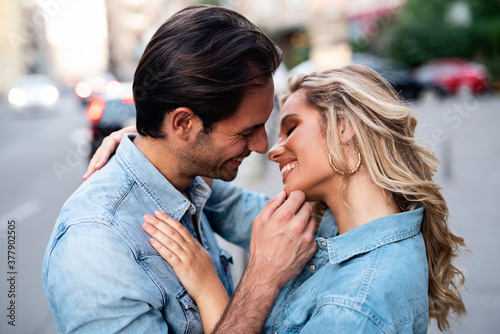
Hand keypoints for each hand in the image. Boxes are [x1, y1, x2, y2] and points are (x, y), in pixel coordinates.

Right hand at [82, 125, 136, 179]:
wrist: (140, 133)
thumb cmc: (139, 134)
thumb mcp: (136, 133)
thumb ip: (126, 135)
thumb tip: (116, 137)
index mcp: (115, 137)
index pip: (106, 148)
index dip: (102, 158)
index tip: (97, 168)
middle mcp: (109, 141)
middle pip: (99, 154)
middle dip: (92, 166)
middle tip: (86, 178)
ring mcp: (107, 146)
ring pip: (97, 157)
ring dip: (91, 168)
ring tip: (86, 179)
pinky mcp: (108, 152)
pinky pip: (99, 159)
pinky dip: (95, 167)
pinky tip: (92, 175)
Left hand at [143, 211, 227, 302]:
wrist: (210, 290)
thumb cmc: (205, 275)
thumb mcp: (201, 257)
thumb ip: (192, 248)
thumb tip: (183, 240)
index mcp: (195, 245)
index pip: (180, 228)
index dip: (168, 219)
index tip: (157, 212)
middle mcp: (191, 249)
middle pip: (173, 232)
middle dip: (159, 223)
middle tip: (147, 216)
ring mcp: (187, 258)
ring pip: (170, 241)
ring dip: (157, 232)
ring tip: (146, 225)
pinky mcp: (183, 268)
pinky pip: (170, 255)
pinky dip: (160, 247)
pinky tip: (152, 241)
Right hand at [209, 191, 316, 333]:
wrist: (266, 273)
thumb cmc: (260, 248)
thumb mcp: (258, 222)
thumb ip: (271, 205)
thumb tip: (282, 194)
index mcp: (284, 215)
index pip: (300, 195)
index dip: (295, 197)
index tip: (292, 202)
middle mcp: (298, 224)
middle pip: (308, 206)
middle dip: (301, 208)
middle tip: (292, 216)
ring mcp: (307, 237)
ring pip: (313, 219)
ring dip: (305, 221)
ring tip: (293, 229)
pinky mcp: (312, 248)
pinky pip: (313, 235)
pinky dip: (307, 235)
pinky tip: (296, 241)